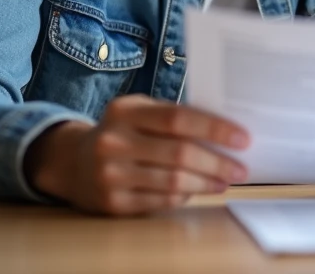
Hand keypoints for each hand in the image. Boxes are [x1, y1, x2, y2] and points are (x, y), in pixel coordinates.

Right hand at [23, 94, 249, 214]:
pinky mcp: (112, 203)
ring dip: (206, 183)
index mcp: (125, 111)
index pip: (178, 118)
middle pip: (180, 154)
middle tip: (240, 168)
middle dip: (217, 162)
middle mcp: (114, 142)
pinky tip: (196, 190)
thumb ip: (172, 116)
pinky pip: (161, 200)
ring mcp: (110, 174)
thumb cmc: (121, 133)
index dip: (214, 129)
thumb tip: (224, 131)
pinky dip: (185, 195)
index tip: (242, 139)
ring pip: (173, 182)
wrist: (72, 162)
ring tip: (224, 181)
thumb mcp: (138, 112)